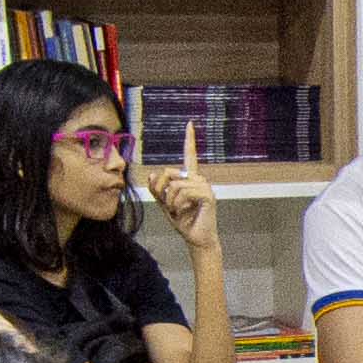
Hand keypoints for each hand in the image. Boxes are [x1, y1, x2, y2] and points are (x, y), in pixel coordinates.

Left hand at [150, 118, 219, 247]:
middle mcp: (199, 179)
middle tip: (168, 205)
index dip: (189, 139)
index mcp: (190, 178)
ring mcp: (205, 187)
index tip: (189, 124)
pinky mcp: (208, 196)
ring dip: (170, 201)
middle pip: (169, 172)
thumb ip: (158, 189)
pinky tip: (181, 212)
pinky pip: (184, 192)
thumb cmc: (183, 221)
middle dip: (162, 190)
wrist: (195, 238)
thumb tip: (153, 174)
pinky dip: (177, 204)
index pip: (190, 155)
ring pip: (175, 184)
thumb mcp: (165, 204)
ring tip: (176, 211)